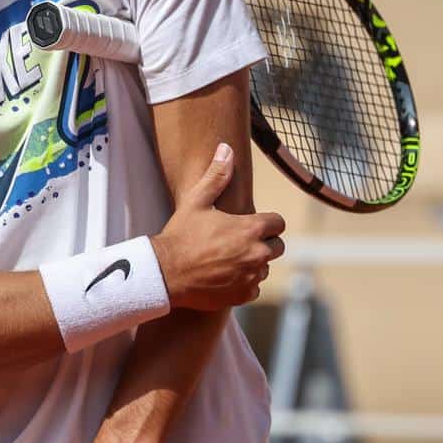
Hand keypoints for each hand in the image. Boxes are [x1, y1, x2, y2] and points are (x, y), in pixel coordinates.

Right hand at [151, 142, 284, 310]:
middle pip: (278, 246)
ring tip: (228, 259)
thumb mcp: (197, 201)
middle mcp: (258, 254)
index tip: (250, 224)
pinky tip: (224, 276)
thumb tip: (226, 148)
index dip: (265, 222)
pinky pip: (254, 288)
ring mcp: (251, 277)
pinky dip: (244, 283)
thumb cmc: (180, 235)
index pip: (278, 223)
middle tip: (238, 241)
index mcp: (251, 229)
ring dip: (254, 263)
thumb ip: (217, 176)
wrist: (164, 273)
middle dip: (263, 243)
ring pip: (265, 268)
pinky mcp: (243, 295)